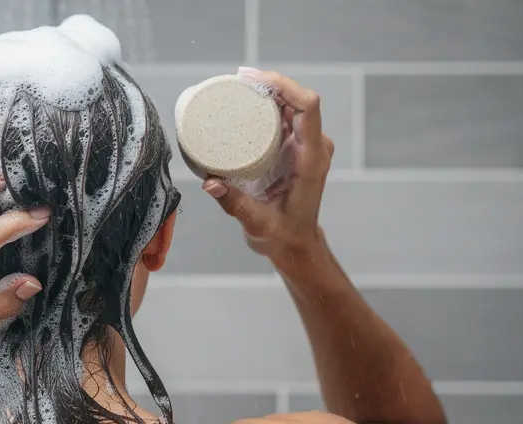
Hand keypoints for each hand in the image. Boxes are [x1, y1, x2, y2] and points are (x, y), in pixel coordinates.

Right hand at [202, 68, 335, 271]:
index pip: (307, 107)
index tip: (252, 79)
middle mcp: (313, 147)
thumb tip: (209, 182)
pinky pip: (285, 118)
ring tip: (236, 88)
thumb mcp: (257, 223)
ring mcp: (306, 146)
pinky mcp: (295, 149)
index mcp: (310, 160)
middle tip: (235, 81)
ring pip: (291, 106)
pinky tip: (244, 104)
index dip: (284, 85)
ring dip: (267, 92)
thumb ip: (234, 203)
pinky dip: (266, 106)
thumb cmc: (282, 236)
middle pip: (297, 100)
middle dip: (269, 83)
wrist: (296, 245)